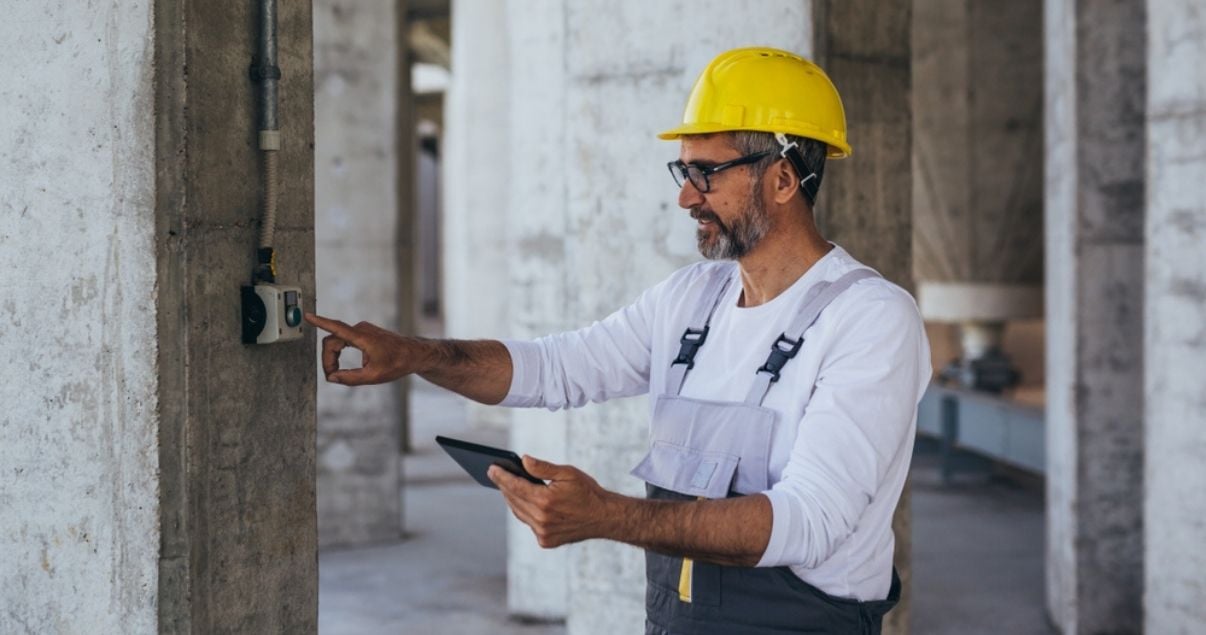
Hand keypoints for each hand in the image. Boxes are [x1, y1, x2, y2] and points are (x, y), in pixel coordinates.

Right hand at [304, 313, 423, 384]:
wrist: (414, 353)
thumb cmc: (398, 363)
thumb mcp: (374, 376)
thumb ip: (350, 378)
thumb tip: (332, 378)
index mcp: (363, 337)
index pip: (336, 327)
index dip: (320, 322)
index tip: (308, 316)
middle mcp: (361, 329)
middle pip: (332, 341)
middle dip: (328, 359)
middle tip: (332, 377)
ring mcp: (362, 329)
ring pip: (337, 341)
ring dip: (334, 357)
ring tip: (338, 374)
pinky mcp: (364, 333)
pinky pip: (345, 340)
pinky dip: (340, 353)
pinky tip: (347, 366)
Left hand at [489, 456, 619, 547]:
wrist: (604, 517)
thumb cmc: (587, 492)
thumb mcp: (568, 473)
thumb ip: (543, 468)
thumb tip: (523, 460)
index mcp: (545, 501)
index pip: (515, 486)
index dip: (501, 476)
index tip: (491, 468)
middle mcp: (542, 519)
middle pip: (514, 500)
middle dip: (504, 486)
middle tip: (495, 474)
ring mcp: (543, 533)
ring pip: (519, 513)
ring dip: (512, 500)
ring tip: (506, 486)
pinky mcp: (546, 541)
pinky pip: (529, 524)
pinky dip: (525, 512)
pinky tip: (522, 502)